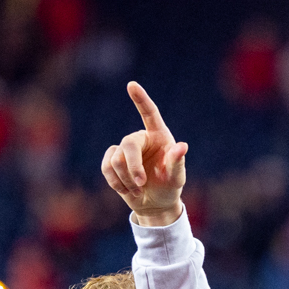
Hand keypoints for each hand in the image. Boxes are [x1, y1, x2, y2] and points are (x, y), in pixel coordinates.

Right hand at [101, 81, 187, 222]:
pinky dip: (116, 182)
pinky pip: (106, 167)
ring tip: (138, 188)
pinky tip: (126, 189)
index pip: (149, 113)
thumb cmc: (169, 187)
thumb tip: (182, 147)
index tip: (131, 84)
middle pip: (127, 145)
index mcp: (159, 136)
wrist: (155, 203)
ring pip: (115, 159)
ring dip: (126, 179)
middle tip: (141, 183)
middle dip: (132, 167)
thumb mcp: (176, 178)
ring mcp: (124, 149)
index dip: (140, 99)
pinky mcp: (112, 160)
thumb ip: (177, 162)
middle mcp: (141, 139)